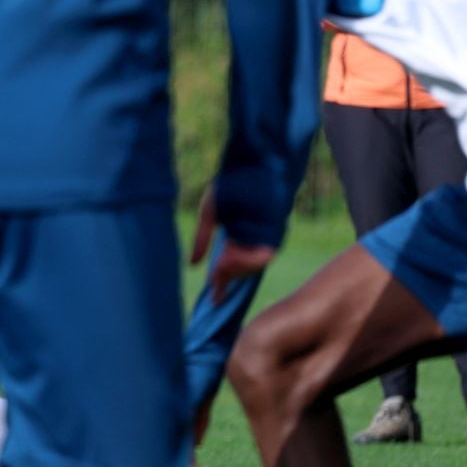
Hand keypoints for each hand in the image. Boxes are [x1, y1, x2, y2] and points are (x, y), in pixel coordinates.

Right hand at [191, 186, 275, 304]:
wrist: (252, 166)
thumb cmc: (230, 184)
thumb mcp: (210, 212)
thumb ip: (202, 238)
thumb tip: (192, 265)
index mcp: (236, 239)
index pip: (229, 268)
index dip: (221, 284)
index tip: (214, 300)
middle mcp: (251, 242)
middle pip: (240, 271)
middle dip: (228, 276)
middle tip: (217, 278)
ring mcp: (263, 239)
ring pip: (251, 267)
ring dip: (236, 269)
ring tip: (223, 261)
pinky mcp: (273, 234)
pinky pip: (262, 256)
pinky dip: (248, 261)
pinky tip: (232, 255)